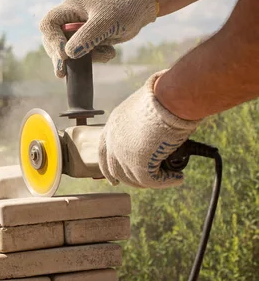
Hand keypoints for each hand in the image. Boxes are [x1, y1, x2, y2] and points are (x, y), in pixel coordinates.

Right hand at [39, 0, 157, 76]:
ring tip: (104, 53)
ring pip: (67, 51)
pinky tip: (109, 51)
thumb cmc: (123, 7)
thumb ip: (86, 37)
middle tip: (64, 71)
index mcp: (69, 9)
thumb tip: (68, 55)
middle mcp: (70, 20)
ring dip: (83, 58)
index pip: (48, 24)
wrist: (141, 7)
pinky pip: (83, 55)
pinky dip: (95, 57)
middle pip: (53, 41)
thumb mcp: (105, 22)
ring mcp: (78, 31)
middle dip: (61, 56)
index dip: (53, 40)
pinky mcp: (89, 40)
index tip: (65, 54)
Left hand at [98, 70, 202, 188]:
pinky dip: (166, 181)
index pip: (103, 152)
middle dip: (129, 179)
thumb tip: (158, 131)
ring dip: (151, 181)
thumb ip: (143, 124)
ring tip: (169, 177)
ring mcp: (123, 154)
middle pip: (116, 169)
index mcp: (112, 126)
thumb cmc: (163, 97)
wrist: (168, 98)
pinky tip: (177, 178)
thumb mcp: (145, 109)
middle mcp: (113, 141)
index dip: (108, 167)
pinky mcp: (138, 165)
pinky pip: (152, 181)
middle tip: (147, 183)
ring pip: (134, 178)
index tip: (113, 179)